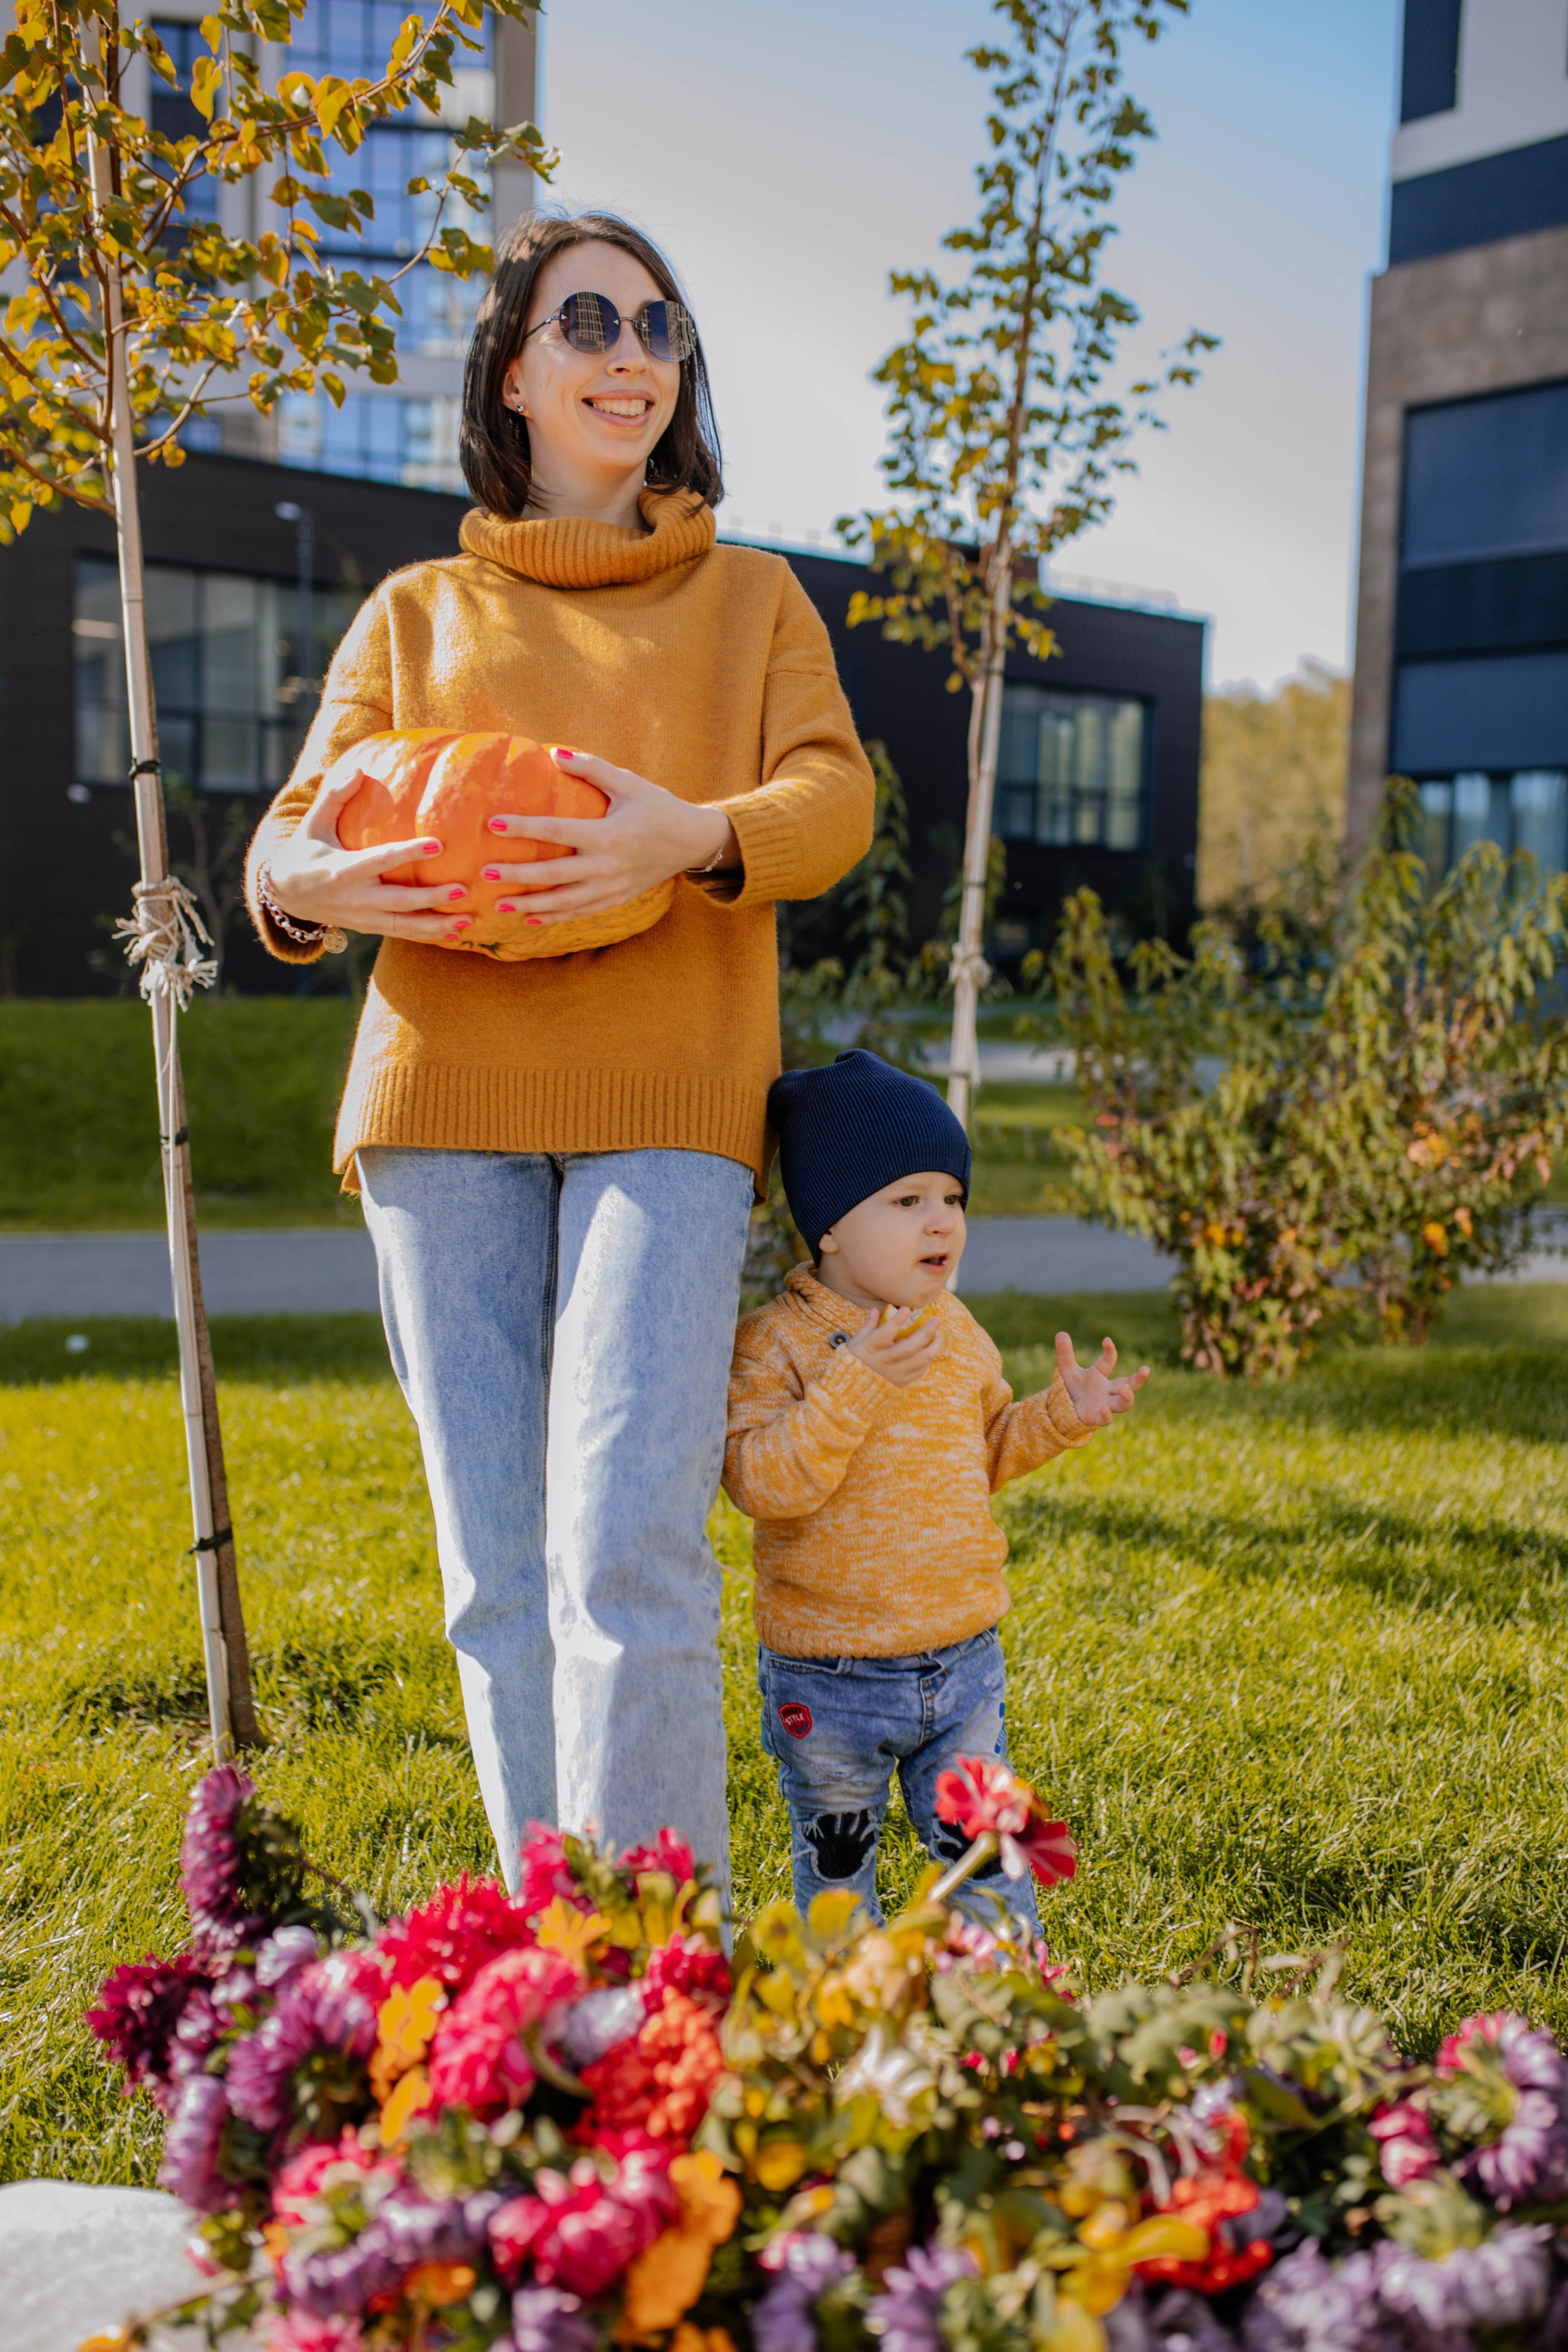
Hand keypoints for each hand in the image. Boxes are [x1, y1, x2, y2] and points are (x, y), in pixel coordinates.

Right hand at [265, 761, 476, 944]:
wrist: (285, 895)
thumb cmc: (304, 852)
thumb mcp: (313, 823)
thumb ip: (335, 796)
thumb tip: (359, 769)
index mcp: (342, 870)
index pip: (381, 860)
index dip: (409, 854)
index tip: (437, 844)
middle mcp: (355, 898)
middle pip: (399, 901)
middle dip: (431, 898)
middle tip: (463, 889)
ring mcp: (362, 917)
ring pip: (404, 926)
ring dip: (436, 925)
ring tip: (467, 921)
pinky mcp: (368, 927)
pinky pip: (401, 934)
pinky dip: (427, 935)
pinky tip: (453, 933)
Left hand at [481, 746, 738, 924]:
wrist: (692, 841)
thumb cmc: (658, 806)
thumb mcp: (628, 782)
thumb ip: (591, 767)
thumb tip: (554, 753)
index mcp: (609, 834)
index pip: (556, 832)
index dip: (523, 828)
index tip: (493, 824)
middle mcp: (608, 866)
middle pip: (553, 874)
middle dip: (518, 875)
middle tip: (486, 874)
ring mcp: (612, 887)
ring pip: (564, 901)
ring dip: (530, 905)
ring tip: (500, 905)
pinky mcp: (616, 899)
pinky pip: (580, 912)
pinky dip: (555, 917)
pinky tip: (531, 918)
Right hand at [845, 1305, 942, 1390]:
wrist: (852, 1389)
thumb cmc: (855, 1360)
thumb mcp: (856, 1342)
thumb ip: (868, 1325)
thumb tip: (876, 1309)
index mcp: (870, 1350)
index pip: (884, 1335)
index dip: (896, 1322)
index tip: (907, 1309)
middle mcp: (884, 1363)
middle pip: (909, 1348)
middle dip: (926, 1333)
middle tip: (936, 1319)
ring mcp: (895, 1374)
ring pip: (920, 1361)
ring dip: (933, 1346)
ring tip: (938, 1335)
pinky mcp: (901, 1383)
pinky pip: (920, 1371)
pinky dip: (927, 1360)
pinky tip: (929, 1350)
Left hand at [1054, 1332, 1149, 1427]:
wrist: (1065, 1409)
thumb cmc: (1073, 1388)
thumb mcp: (1067, 1369)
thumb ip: (1065, 1353)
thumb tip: (1061, 1332)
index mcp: (1100, 1374)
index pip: (1108, 1361)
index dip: (1109, 1351)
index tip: (1106, 1341)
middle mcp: (1108, 1390)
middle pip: (1129, 1385)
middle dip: (1138, 1378)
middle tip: (1146, 1369)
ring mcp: (1105, 1404)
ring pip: (1124, 1403)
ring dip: (1127, 1397)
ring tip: (1125, 1389)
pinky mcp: (1097, 1418)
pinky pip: (1106, 1419)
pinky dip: (1107, 1415)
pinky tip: (1105, 1410)